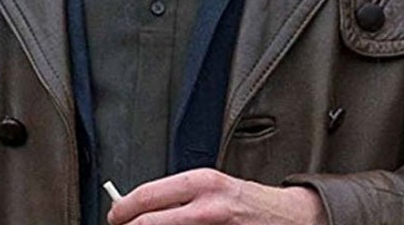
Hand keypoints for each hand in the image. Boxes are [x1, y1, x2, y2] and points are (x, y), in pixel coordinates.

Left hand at [107, 168, 327, 224]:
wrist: (289, 219)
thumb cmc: (247, 203)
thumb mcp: (212, 188)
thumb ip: (178, 197)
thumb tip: (138, 207)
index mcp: (202, 183)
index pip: (148, 196)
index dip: (123, 210)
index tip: (114, 215)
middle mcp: (207, 206)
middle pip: (149, 222)